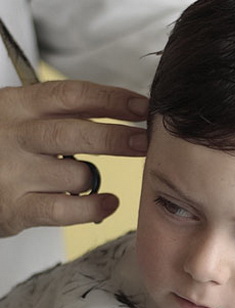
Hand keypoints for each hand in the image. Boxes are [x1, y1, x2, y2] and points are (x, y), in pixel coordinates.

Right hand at [0, 80, 148, 236]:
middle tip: (144, 142)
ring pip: (77, 174)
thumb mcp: (21, 116)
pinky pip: (64, 209)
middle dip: (116, 137)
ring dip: (94, 178)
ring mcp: (12, 172)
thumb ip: (61, 112)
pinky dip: (92, 208)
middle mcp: (14, 135)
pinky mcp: (14, 208)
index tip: (143, 107)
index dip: (112, 99)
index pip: (73, 96)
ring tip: (94, 180)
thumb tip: (125, 110)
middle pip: (76, 133)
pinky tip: (109, 203)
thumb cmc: (2, 144)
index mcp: (18, 105)